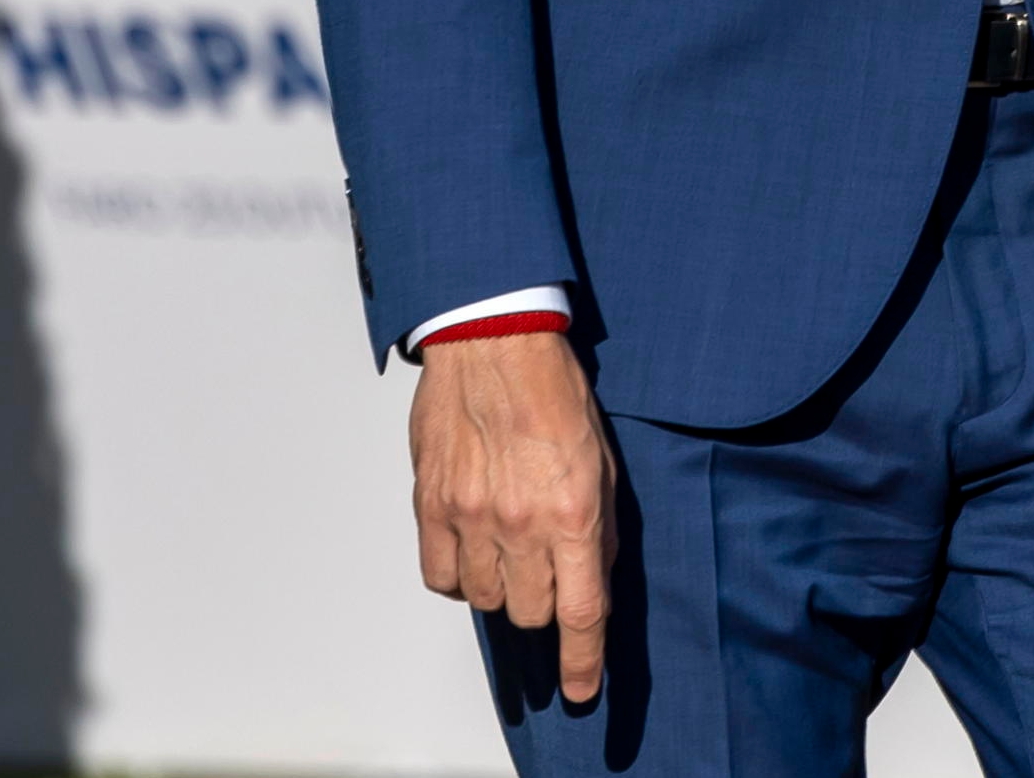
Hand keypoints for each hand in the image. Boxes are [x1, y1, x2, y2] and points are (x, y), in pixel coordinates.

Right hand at [412, 329, 621, 699]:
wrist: (493, 343)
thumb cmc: (553, 391)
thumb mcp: (602, 460)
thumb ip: (599, 526)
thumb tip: (593, 578)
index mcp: (574, 512)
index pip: (581, 612)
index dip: (582, 662)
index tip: (579, 690)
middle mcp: (521, 524)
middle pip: (532, 612)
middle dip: (545, 603)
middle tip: (545, 567)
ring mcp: (471, 518)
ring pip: (486, 599)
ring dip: (502, 587)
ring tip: (508, 546)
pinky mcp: (431, 506)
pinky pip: (439, 577)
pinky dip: (457, 575)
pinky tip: (471, 548)